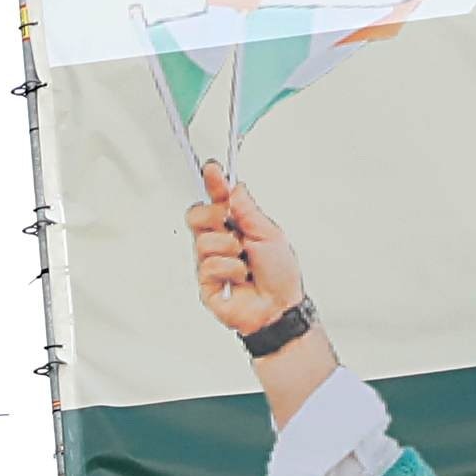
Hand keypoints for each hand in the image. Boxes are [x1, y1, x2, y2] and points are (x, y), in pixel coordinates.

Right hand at [187, 161, 304, 335]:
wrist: (279, 306)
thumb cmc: (279, 273)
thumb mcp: (268, 232)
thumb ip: (248, 209)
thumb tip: (235, 186)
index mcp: (235, 226)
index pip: (217, 199)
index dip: (213, 182)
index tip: (212, 169)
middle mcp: (219, 241)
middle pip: (195, 215)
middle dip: (211, 215)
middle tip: (230, 226)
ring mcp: (210, 262)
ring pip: (202, 240)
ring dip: (229, 249)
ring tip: (244, 262)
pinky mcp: (205, 283)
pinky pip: (208, 264)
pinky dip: (229, 269)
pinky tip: (240, 278)